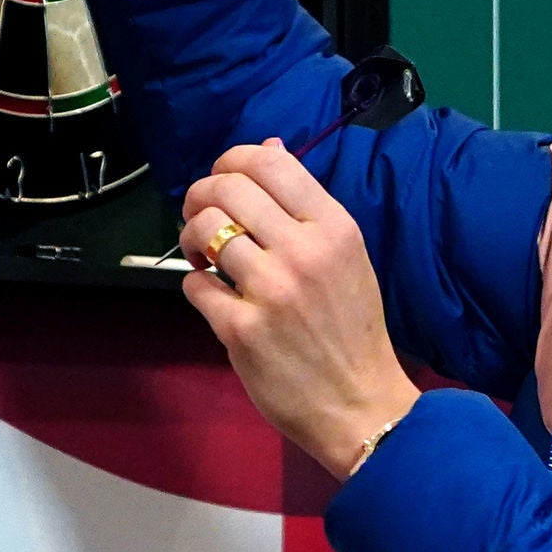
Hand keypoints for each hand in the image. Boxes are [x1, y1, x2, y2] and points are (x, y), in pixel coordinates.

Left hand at [179, 139, 421, 479]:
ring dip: (192, 237)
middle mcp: (303, 252)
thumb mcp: (345, 256)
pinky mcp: (242, 330)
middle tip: (202, 217)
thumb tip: (268, 148)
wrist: (360, 404)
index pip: (271, 162)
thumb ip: (305, 207)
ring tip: (204, 256)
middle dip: (201, 195)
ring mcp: (270, 291)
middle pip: (227, 189)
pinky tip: (214, 295)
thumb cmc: (352, 329)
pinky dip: (197, 285)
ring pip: (204, 230)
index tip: (223, 179)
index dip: (232, 160)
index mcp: (334, 228)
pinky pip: (195, 286)